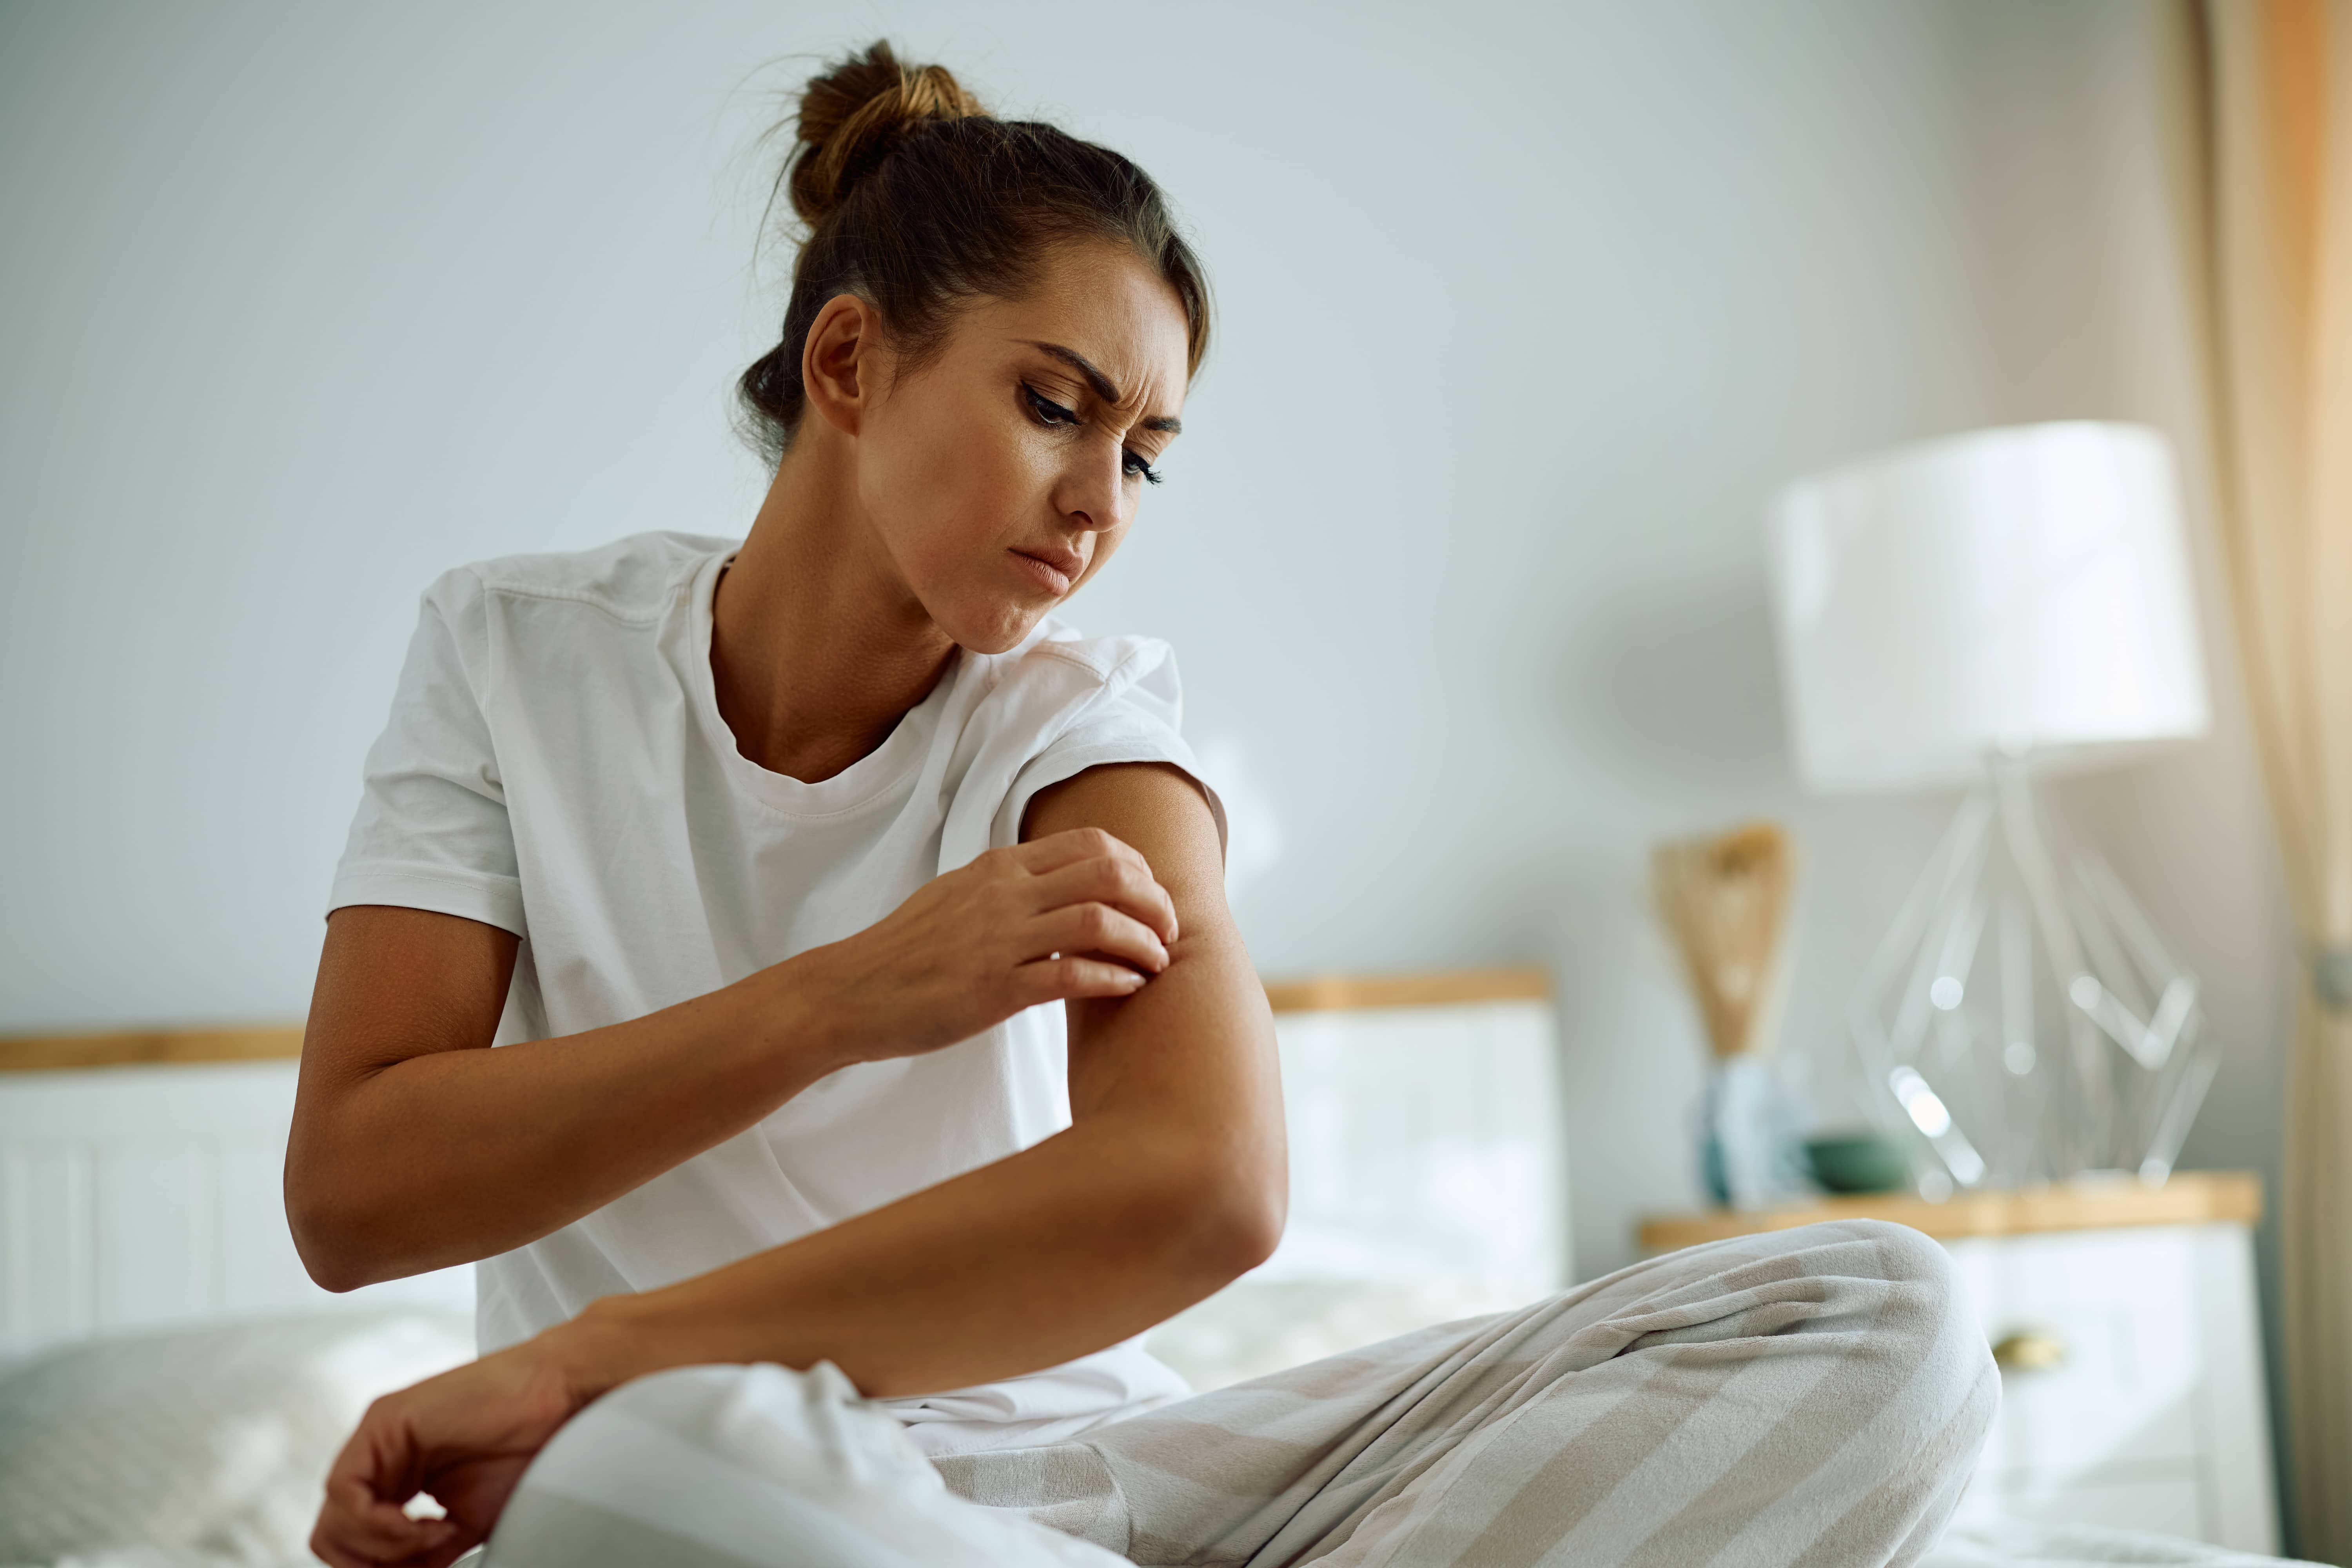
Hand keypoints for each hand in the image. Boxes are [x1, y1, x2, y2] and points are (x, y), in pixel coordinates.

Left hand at [310, 1329, 601, 1567]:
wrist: (556, 1397)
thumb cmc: (524, 1451)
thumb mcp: (462, 1525)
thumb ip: (420, 1553)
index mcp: (392, 1482)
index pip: (349, 1545)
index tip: (425, 1567)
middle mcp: (375, 1460)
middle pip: (332, 1539)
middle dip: (373, 1564)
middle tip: (425, 1555)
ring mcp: (375, 1439)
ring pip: (332, 1524)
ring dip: (382, 1548)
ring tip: (434, 1537)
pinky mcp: (381, 1422)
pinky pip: (345, 1493)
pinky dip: (380, 1526)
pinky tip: (425, 1523)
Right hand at [790, 827, 1178, 1063]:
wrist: (851, 993)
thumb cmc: (908, 952)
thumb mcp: (959, 897)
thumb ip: (1010, 887)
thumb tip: (1062, 888)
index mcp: (999, 867)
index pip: (1092, 844)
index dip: (1139, 868)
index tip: (1152, 896)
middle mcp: (1004, 893)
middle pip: (1108, 873)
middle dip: (1154, 900)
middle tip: (1169, 930)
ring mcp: (999, 940)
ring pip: (1098, 921)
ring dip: (1142, 941)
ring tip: (1157, 962)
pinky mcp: (994, 989)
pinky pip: (1071, 976)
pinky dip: (1113, 979)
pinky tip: (1128, 988)